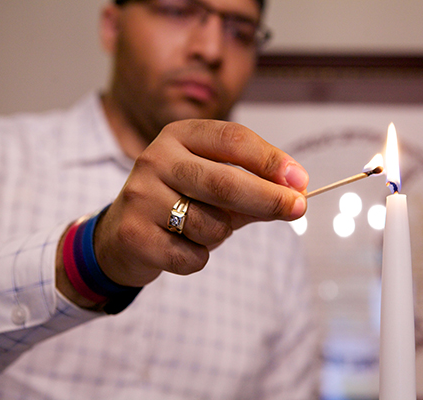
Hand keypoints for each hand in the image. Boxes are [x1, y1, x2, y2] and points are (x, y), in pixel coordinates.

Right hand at [91, 119, 307, 287]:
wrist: (122, 235)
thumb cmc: (179, 202)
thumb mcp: (212, 184)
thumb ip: (252, 185)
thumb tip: (297, 195)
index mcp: (179, 136)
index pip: (232, 140)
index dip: (270, 160)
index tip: (300, 181)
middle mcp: (156, 158)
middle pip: (225, 181)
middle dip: (268, 198)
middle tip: (298, 209)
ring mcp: (141, 196)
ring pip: (210, 224)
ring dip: (221, 234)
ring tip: (202, 229)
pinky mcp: (134, 234)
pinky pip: (192, 256)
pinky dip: (199, 257)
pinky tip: (181, 248)